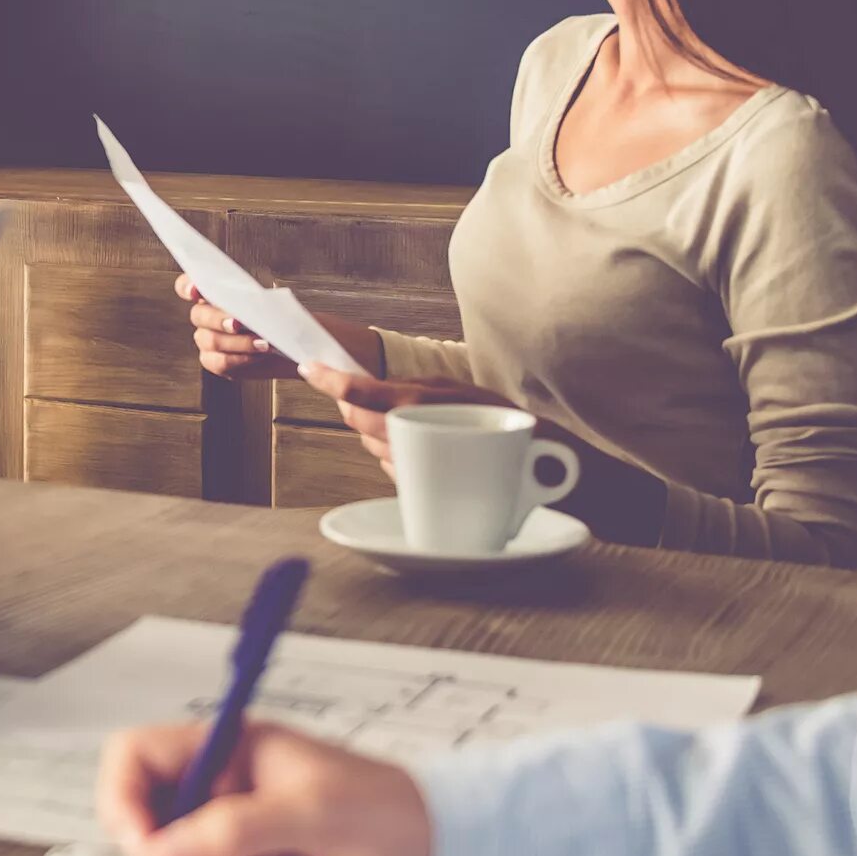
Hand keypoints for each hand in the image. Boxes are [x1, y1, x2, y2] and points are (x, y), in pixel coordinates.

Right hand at [99, 720, 433, 855]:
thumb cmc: (389, 814)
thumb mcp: (311, 812)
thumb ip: (232, 831)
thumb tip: (159, 853)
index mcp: (225, 750)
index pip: (135, 758)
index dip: (121, 800)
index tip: (142, 848)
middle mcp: (217, 794)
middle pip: (146, 831)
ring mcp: (230, 843)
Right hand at [174, 273, 381, 381]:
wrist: (299, 344)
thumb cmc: (286, 318)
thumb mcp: (276, 303)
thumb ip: (259, 300)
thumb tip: (259, 297)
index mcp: (214, 294)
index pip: (187, 286)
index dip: (187, 286)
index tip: (197, 290)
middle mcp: (207, 317)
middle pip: (197, 316)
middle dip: (218, 318)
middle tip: (241, 322)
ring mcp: (211, 341)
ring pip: (207, 341)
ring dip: (235, 342)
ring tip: (263, 342)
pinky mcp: (220, 363)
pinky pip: (218, 363)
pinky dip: (238, 359)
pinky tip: (257, 355)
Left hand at [296, 360, 533, 479]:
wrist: (547, 468)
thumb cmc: (506, 423)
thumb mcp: (461, 393)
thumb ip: (418, 390)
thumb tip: (371, 392)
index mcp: (423, 400)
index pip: (362, 390)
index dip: (331, 380)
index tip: (309, 367)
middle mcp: (417, 430)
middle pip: (359, 419)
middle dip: (351, 407)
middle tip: (351, 393)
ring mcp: (420, 462)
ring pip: (373, 444)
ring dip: (374, 432)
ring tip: (401, 421)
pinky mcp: (426, 487)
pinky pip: (392, 467)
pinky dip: (394, 455)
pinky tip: (416, 447)